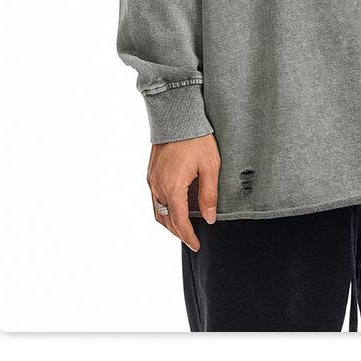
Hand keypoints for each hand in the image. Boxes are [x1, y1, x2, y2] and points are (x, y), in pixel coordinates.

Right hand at [147, 133, 220, 250]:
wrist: (177, 114)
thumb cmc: (196, 138)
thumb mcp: (210, 166)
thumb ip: (209, 195)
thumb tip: (209, 218)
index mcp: (173, 188)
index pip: (179, 222)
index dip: (188, 236)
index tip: (196, 245)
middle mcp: (158, 186)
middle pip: (165, 220)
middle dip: (178, 232)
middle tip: (191, 238)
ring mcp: (152, 179)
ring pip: (157, 210)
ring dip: (169, 221)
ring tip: (183, 226)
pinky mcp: (151, 171)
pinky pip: (154, 198)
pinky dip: (163, 208)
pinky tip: (174, 205)